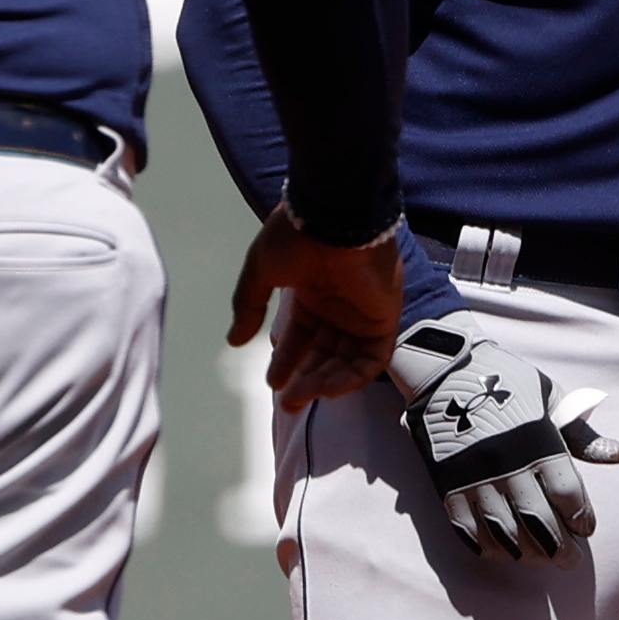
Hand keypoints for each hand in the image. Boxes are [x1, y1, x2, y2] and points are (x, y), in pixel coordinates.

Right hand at [228, 204, 406, 409]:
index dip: (287, 360)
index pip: (302, 336)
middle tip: (287, 404)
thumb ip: (249, 306)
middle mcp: (339, 305)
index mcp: (312, 292)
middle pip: (325, 353)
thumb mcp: (260, 270)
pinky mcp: (384, 317)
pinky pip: (372, 358)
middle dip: (305, 380)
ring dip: (324, 382)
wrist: (334, 216)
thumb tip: (234, 340)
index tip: (272, 382)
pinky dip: (352, 377)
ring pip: (347, 360)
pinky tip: (328, 389)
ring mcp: (363, 312)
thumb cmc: (296, 235)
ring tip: (299, 398)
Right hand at [392, 318, 618, 561]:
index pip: (568, 494)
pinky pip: (467, 528)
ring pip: (505, 532)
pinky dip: (486, 546)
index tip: (586, 528)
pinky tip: (502, 552)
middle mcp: (508, 465)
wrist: (447, 371)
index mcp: (538, 442)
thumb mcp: (551, 399)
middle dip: (560, 548)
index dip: (581, 518)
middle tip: (570, 560)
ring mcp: (475, 478)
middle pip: (540, 521)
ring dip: (526, 553)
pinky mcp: (448, 485)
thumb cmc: (507, 382)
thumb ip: (582, 435)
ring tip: (540, 560)